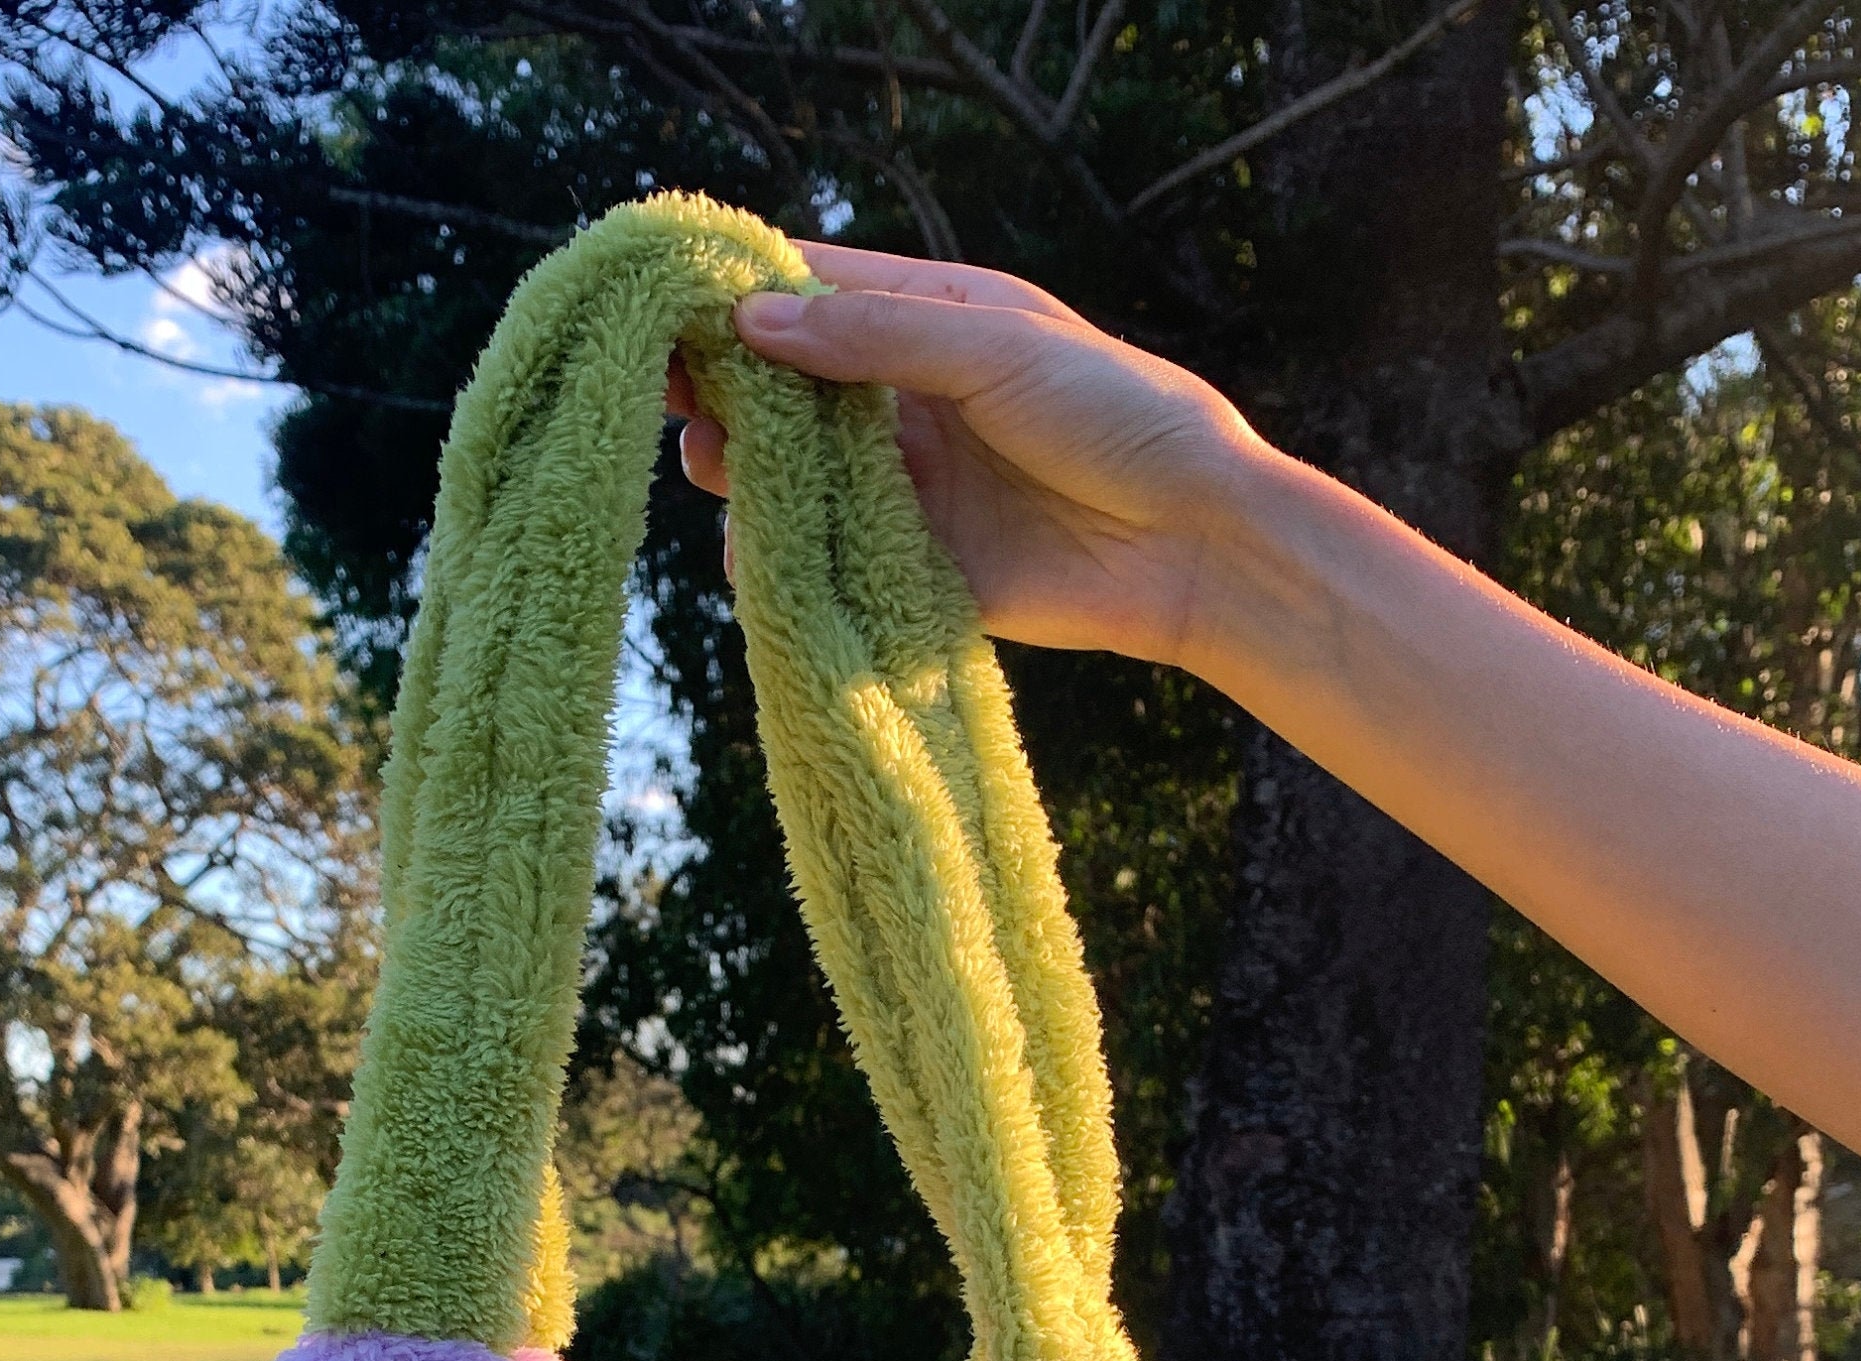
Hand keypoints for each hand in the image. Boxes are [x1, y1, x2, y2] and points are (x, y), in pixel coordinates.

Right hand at [668, 242, 1267, 674]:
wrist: (1191, 543)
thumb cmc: (1116, 416)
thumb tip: (753, 322)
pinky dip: (782, 561)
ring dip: (745, 474)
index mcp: (929, 321)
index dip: (738, 299)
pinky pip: (827, 559)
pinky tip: (753, 558)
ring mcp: (907, 486)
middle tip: (678, 406)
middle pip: (786, 389)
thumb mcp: (994, 349)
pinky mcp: (914, 567)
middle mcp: (907, 401)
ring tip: (716, 472)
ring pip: (794, 475)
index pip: (812, 295)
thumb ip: (875, 339)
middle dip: (726, 393)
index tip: (669, 314)